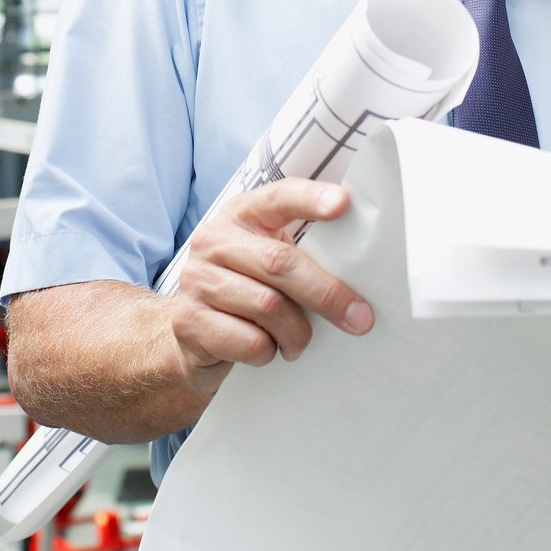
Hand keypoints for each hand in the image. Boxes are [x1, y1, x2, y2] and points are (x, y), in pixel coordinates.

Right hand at [167, 179, 374, 397]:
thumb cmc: (245, 293)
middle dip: (327, 294)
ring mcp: (196, 281)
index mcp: (241, 215)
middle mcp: (213, 240)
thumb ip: (300, 253)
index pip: (279, 198)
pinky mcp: (188, 322)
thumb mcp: (267, 262)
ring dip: (297, 333)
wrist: (190, 336)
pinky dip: (269, 352)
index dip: (310, 199)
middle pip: (280, 262)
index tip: (343, 203)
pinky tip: (265, 349)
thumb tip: (362, 269)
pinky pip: (250, 342)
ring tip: (298, 342)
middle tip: (359, 318)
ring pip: (268, 307)